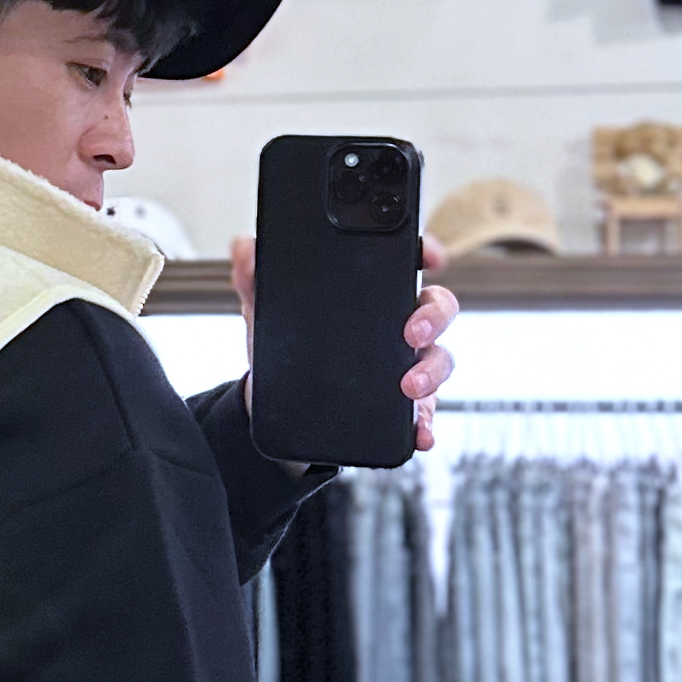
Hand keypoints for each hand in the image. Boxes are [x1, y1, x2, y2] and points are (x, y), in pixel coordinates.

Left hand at [231, 230, 459, 454]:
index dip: (428, 252)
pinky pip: (424, 413)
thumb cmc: (284, 344)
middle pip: (437, 309)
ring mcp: (406, 365)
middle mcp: (399, 325)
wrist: (274, 402)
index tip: (432, 256)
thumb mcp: (266, 310)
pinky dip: (425, 424)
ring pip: (438, 360)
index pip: (409, 262)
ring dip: (431, 372)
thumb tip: (243, 248)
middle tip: (412, 332)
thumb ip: (255, 277)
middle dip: (433, 318)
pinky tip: (419, 434)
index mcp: (372, 292)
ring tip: (409, 387)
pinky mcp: (402, 405)